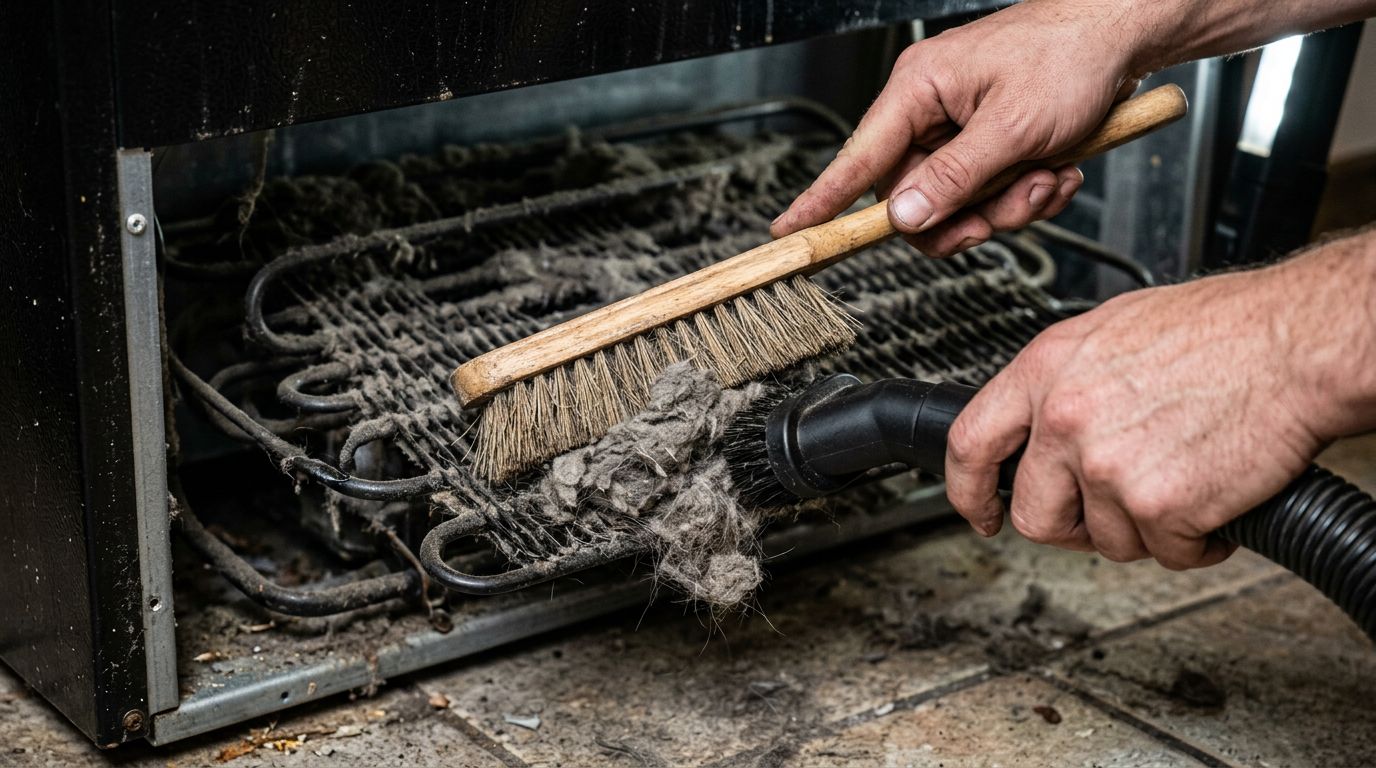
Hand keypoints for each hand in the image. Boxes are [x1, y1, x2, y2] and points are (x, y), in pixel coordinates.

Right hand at [771, 1, 1142, 255]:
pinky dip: (1026, 194)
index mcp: (919, 89)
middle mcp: (932, 108)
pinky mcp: (990, 142)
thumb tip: (901, 216)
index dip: (822, 201)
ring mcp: (961, 127)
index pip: (856, 157)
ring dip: (1008, 205)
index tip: (790, 232)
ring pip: (957, 202)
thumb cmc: (1072, 55)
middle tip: (1008, 210)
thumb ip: (953, 178)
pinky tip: (1059, 171)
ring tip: (1050, 177)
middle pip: (915, 196)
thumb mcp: (1014, 128)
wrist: (1126, 33)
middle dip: (968, 214)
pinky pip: (988, 193)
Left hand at [943, 238, 1375, 569]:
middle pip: (1034, 514)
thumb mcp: (1112, 332)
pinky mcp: (1158, 505)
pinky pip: (1166, 553)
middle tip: (1113, 513)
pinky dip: (1196, 541)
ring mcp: (1107, 465)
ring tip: (1185, 482)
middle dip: (1074, 525)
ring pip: (1105, 540)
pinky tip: (1215, 499)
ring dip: (1146, 529)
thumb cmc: (1225, 331)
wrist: (1297, 343)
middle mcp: (1064, 418)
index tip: (980, 512)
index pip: (969, 443)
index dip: (967, 490)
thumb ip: (1064, 382)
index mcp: (1045, 370)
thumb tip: (1040, 423)